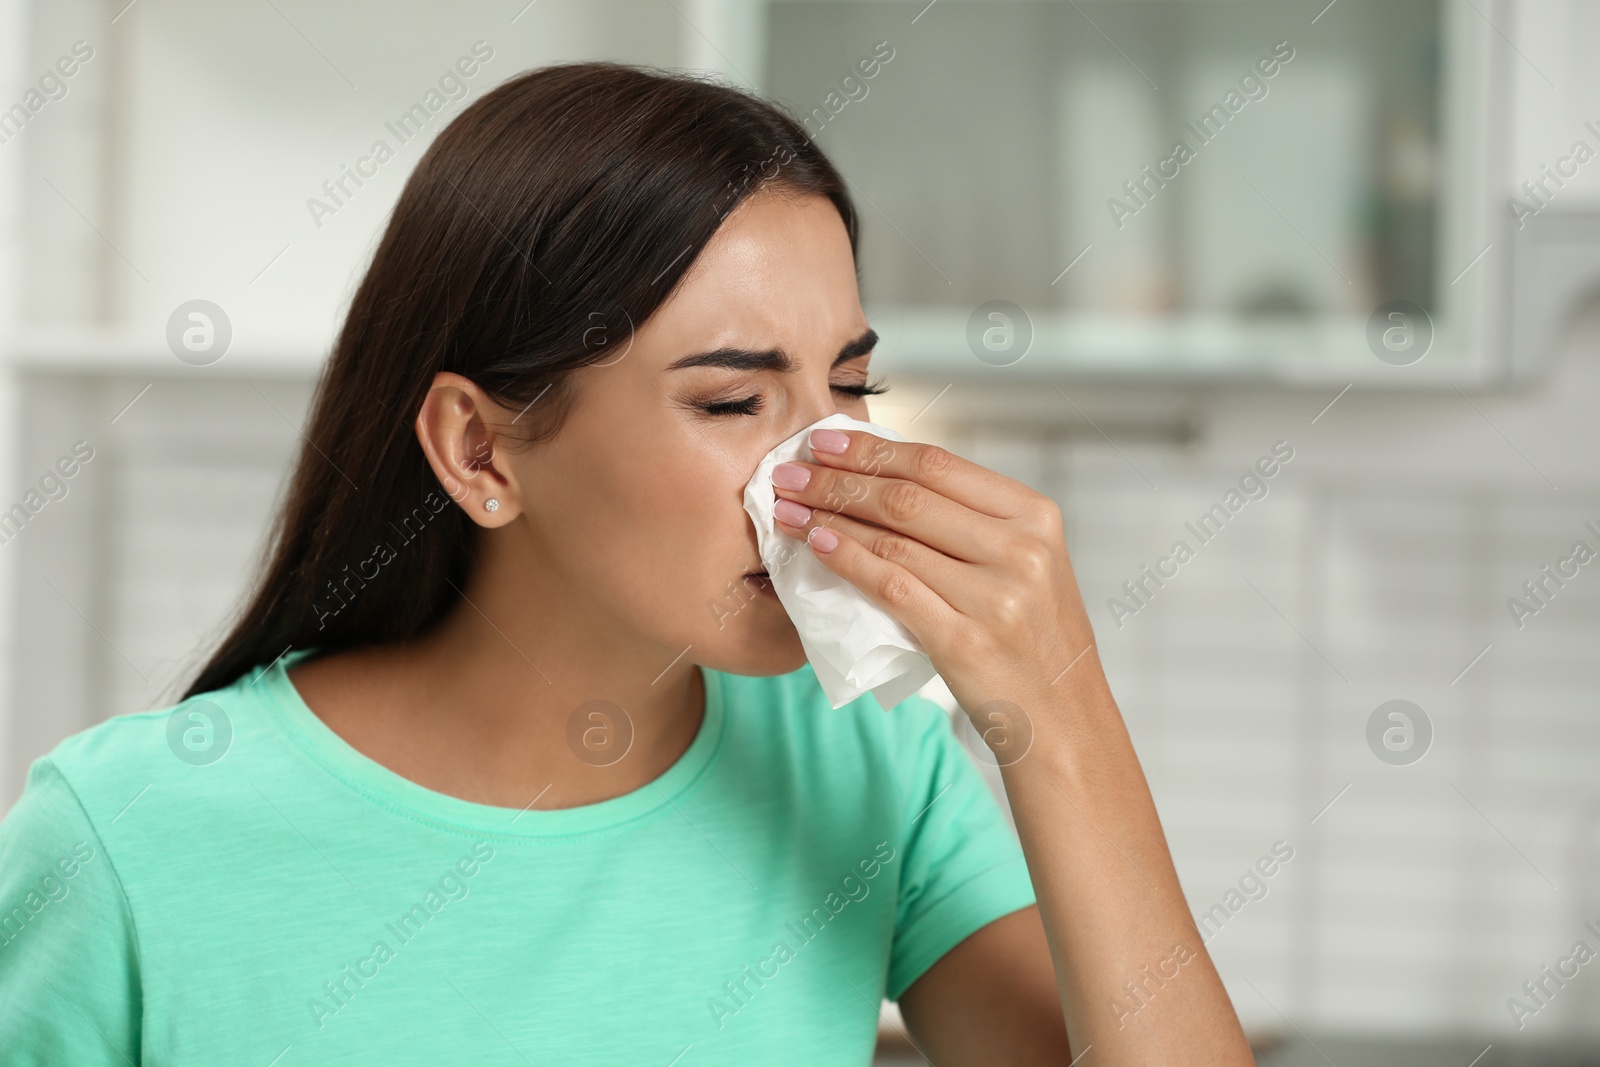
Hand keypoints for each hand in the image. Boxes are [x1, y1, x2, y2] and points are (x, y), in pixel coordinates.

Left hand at [771, 427, 1103, 717]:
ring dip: (829, 517)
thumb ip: (972, 521)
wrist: (1063, 720)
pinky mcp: (965, 641)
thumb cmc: (1034, 639)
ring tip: (788, 508)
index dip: (873, 448)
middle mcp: (1020, 549)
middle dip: (838, 478)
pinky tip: (817, 546)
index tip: (825, 440)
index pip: (938, 464)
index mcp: (1035, 515)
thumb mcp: (1026, 563)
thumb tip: (884, 477)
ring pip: (893, 539)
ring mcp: (995, 596)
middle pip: (909, 497)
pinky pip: (891, 587)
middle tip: (790, 470)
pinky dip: (847, 561)